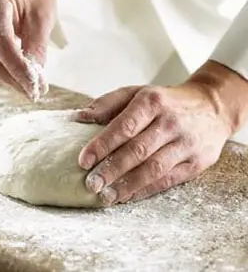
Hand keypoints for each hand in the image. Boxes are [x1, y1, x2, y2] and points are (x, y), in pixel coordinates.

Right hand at [0, 0, 56, 99]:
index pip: (0, 44)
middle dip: (11, 78)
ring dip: (5, 75)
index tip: (35, 88)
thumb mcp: (42, 18)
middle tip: (34, 92)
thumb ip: (36, 48)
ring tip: (28, 84)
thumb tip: (34, 80)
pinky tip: (14, 70)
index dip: (17, 70)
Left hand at [76, 61, 247, 204]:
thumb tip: (78, 117)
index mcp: (152, 102)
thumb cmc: (165, 101)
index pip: (124, 126)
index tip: (83, 161)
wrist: (211, 107)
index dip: (102, 145)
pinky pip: (168, 180)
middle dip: (111, 170)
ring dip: (127, 185)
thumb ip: (107, 104)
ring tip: (106, 196)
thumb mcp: (137, 93)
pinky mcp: (196, 162)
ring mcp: (185, 144)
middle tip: (91, 184)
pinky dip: (145, 190)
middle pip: (137, 150)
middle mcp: (170, 122)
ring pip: (153, 169)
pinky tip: (127, 196)